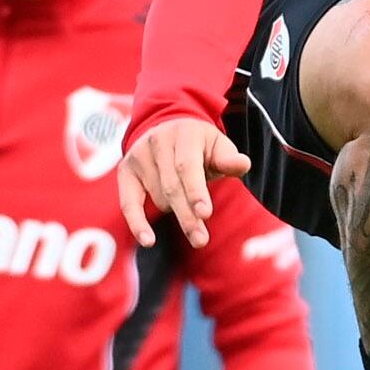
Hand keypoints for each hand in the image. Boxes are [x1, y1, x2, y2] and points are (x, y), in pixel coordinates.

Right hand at [118, 115, 248, 248]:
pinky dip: (137, 223)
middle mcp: (157, 141)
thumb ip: (229, 159)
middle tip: (201, 241)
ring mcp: (138, 155)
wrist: (168, 128)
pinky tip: (148, 241)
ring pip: (159, 197)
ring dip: (176, 209)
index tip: (205, 214)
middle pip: (172, 187)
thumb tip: (244, 164)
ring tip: (187, 202)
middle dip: (187, 216)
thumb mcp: (218, 147)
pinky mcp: (126, 171)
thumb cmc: (200, 146)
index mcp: (184, 134)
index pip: (187, 166)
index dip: (195, 191)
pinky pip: (129, 203)